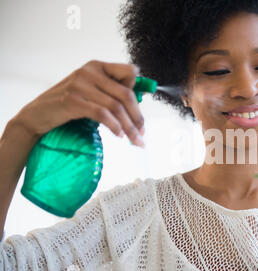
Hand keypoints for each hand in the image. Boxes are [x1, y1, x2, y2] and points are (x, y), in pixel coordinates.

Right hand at [11, 60, 144, 146]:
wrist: (38, 114)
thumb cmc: (68, 105)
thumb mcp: (91, 92)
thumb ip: (111, 92)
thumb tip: (138, 106)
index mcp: (97, 66)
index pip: (129, 73)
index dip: (138, 92)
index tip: (140, 114)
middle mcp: (90, 71)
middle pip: (126, 94)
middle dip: (138, 117)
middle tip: (143, 134)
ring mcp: (80, 85)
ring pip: (116, 107)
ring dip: (129, 127)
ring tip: (135, 140)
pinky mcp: (72, 100)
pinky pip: (102, 114)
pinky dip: (114, 126)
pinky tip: (119, 135)